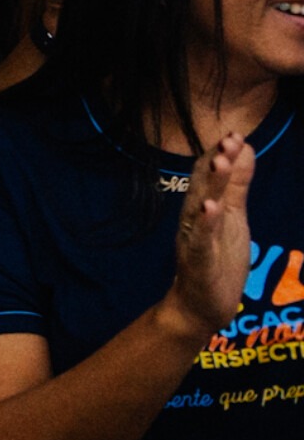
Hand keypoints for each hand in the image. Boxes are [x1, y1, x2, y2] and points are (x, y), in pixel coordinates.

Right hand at [161, 133, 253, 341]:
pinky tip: (209, 207)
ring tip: (219, 161)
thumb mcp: (233, 217)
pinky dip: (204, 224)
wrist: (200, 306)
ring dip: (209, 184)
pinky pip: (199, 240)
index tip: (235, 132)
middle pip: (202, 186)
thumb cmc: (217, 260)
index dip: (220, 153)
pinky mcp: (198, 262)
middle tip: (228, 138)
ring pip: (200, 208)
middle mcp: (194, 219)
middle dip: (215, 161)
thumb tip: (245, 148)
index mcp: (203, 207)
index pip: (207, 174)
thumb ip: (237, 184)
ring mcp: (194, 240)